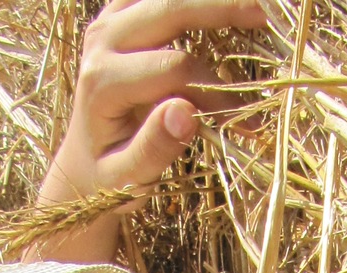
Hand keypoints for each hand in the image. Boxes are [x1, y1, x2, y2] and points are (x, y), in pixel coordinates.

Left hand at [35, 0, 266, 262]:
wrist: (81, 160)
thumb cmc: (107, 176)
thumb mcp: (126, 180)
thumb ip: (153, 149)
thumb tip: (185, 113)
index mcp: (103, 82)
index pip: (174, 69)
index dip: (215, 89)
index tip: (244, 117)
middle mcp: (103, 41)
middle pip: (171, 7)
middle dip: (223, 8)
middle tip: (265, 18)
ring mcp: (108, 20)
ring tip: (254, 7)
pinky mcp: (118, 12)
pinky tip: (219, 4)